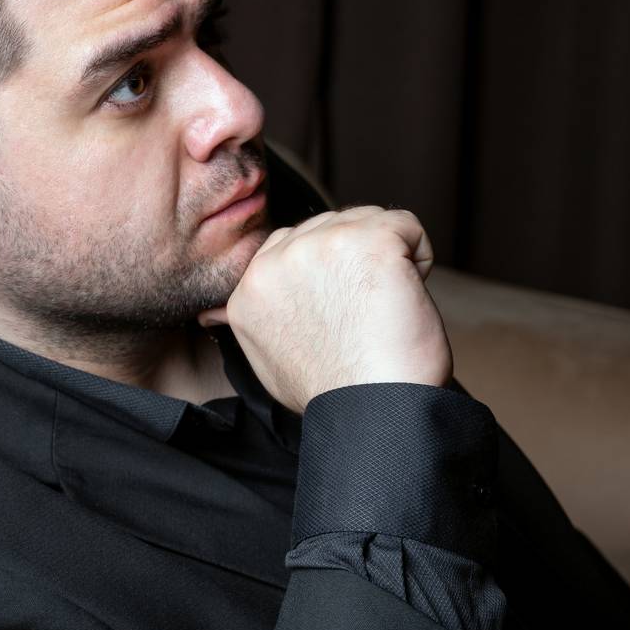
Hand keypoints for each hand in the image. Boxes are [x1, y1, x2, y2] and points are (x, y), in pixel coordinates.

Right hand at [198, 205, 452, 413]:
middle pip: (330, 225)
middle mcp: (277, 260)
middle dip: (356, 263)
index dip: (328, 271)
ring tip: (381, 310)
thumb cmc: (333, 392)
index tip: (340, 308)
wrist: (369, 409)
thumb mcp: (264, 360)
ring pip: (368, 220)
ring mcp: (321, 244)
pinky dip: (419, 259)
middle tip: (362, 318)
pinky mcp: (369, 240)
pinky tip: (404, 299)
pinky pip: (407, 226)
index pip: (291, 245)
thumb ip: (254, 323)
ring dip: (388, 260)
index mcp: (249, 289)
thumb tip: (210, 317)